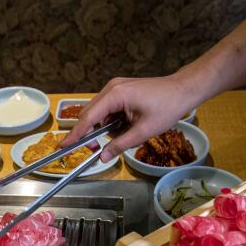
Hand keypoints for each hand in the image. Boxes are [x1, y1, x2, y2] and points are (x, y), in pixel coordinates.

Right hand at [61, 75, 197, 161]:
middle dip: (91, 133)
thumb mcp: (143, 131)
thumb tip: (103, 157)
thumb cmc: (167, 107)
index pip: (88, 117)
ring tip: (125, 134)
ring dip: (105, 128)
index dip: (76, 134)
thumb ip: (120, 144)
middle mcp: (111, 88)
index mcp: (115, 95)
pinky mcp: (121, 91)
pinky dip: (112, 121)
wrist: (182, 90)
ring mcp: (116, 88)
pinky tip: (127, 126)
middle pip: (90, 114)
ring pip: (99, 113)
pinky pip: (108, 109)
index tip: (63, 146)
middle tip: (97, 150)